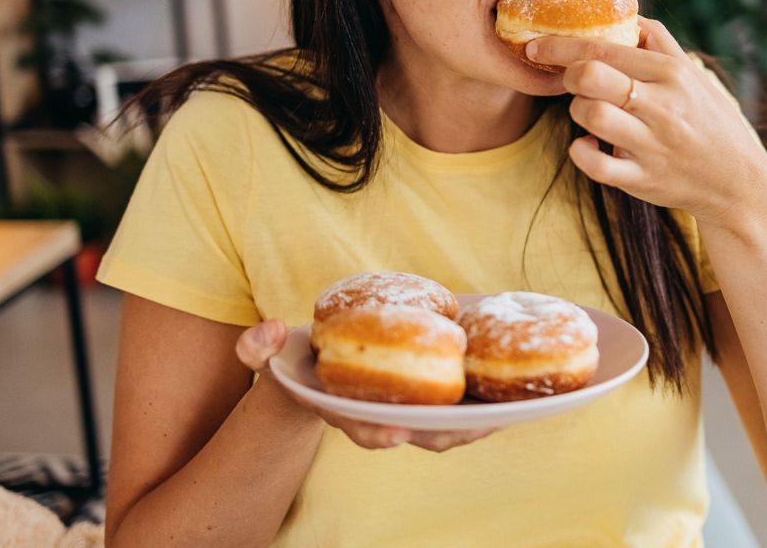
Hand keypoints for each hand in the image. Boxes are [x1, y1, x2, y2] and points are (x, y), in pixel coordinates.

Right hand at [235, 319, 495, 452]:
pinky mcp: (428, 399)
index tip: (393, 431)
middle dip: (444, 432)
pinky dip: (482, 406)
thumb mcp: (271, 352)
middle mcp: (378, 418)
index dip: (377, 432)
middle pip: (415, 434)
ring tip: (501, 413)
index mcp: (343, 410)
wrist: (318, 365)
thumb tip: (267, 332)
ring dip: (474, 424)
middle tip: (472, 424)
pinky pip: (459, 410)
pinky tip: (508, 395)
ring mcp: (406, 412)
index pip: (361, 427)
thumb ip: (258, 344)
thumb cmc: (298, 359)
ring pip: (444, 428)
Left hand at [526, 17, 766, 226]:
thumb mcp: (692, 74)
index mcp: (671, 73)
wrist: (735, 181)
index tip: (538, 45)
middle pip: (591, 76)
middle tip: (569, 79)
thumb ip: (657, 41)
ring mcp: (651, 145)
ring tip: (589, 111)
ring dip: (577, 110)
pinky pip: (594, 164)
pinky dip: (581, 151)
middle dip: (568, 74)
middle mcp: (662, 106)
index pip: (605, 48)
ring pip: (590, 115)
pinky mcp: (641, 179)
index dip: (562, 45)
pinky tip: (589, 144)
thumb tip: (622, 13)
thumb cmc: (707, 119)